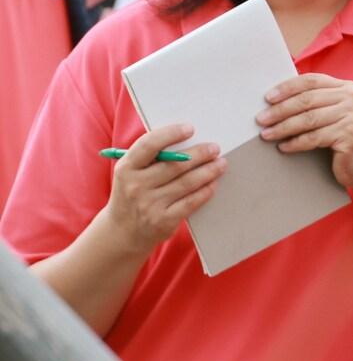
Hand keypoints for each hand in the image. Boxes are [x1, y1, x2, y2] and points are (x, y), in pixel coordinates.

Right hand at [102, 123, 224, 255]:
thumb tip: (188, 139)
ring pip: (187, 182)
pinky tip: (213, 183)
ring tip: (221, 163)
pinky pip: (191, 202)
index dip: (171, 134)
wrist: (122, 232)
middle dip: (200, 154)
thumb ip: (151, 157)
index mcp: (126, 168)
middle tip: (215, 148)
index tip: (190, 128)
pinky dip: (205, 191)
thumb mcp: (130, 173)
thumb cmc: (132, 194)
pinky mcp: (163, 220)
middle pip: (175, 164)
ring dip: (208, 171)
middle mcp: (136, 186)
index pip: (149, 145)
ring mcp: (149, 205)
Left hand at [257, 74, 352, 191]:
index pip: (312, 80)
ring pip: (308, 119)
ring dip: (283, 127)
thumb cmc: (348, 141)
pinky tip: (283, 147)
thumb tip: (278, 101)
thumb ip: (319, 104)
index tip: (268, 98)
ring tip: (266, 135)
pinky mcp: (350, 135)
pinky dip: (295, 143)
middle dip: (280, 110)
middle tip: (261, 119)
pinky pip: (314, 138)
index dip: (287, 87)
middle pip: (307, 99)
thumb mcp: (337, 115)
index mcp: (348, 88)